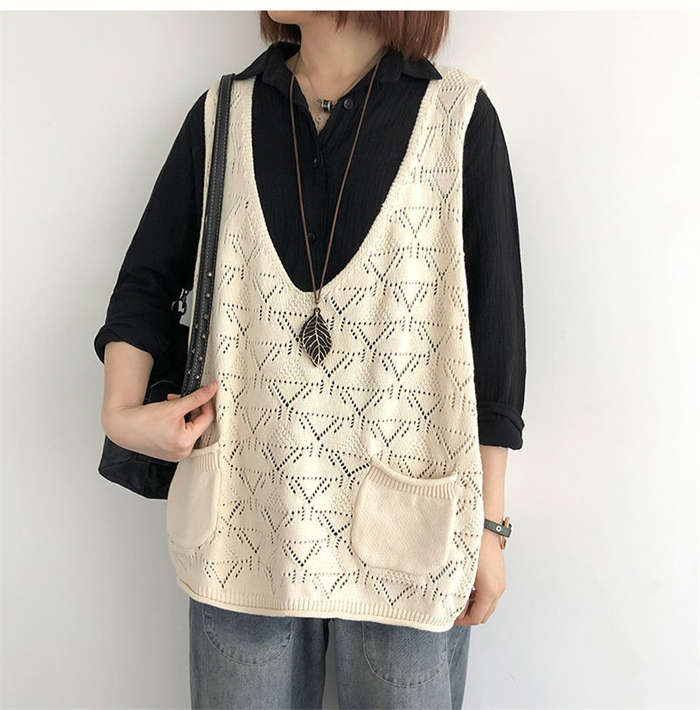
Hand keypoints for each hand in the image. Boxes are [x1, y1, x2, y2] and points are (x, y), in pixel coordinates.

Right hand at [102, 381, 217, 461]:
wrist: (122, 426)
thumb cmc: (143, 420)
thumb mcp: (174, 405)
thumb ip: (197, 397)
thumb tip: (212, 390)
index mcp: (185, 442)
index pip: (207, 418)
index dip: (206, 402)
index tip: (205, 392)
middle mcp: (183, 452)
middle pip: (199, 424)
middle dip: (191, 408)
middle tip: (179, 398)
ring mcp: (177, 454)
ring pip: (191, 429)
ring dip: (184, 415)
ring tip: (169, 406)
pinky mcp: (171, 453)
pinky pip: (182, 436)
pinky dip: (179, 424)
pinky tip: (168, 418)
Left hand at [453, 529, 505, 625]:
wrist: (484, 527)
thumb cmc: (471, 546)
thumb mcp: (461, 572)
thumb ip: (458, 593)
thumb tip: (453, 607)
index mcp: (490, 591)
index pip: (477, 617)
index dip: (463, 621)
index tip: (450, 617)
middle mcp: (499, 589)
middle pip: (485, 614)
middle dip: (469, 616)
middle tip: (453, 610)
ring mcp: (501, 582)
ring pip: (488, 605)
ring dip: (474, 607)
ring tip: (458, 599)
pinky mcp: (499, 576)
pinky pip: (491, 594)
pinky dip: (479, 598)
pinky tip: (466, 589)